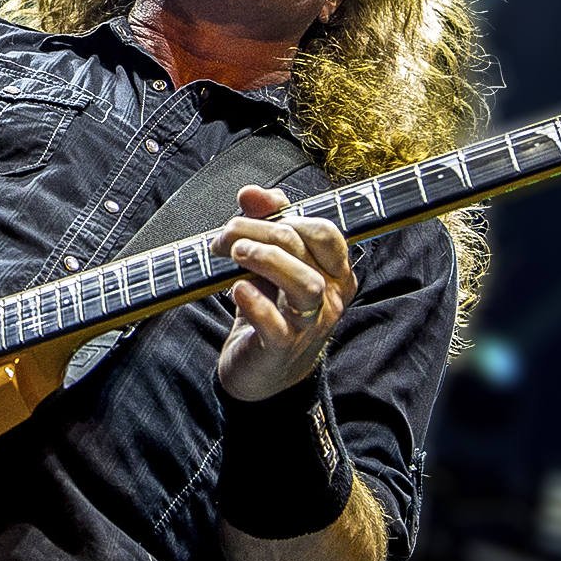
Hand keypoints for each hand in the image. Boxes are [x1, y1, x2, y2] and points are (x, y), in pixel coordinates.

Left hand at [210, 184, 355, 401]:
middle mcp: (330, 297)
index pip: (325, 231)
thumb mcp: (271, 262)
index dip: (287, 216)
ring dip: (266, 260)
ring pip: (304, 285)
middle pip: (305, 249)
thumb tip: (251, 192)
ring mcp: (309, 324)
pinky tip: (237, 289)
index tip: (250, 216)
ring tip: (235, 253)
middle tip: (226, 235)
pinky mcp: (282, 347)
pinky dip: (256, 303)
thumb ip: (266, 222)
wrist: (263, 368)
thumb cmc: (272, 308)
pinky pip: (277, 324)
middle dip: (260, 232)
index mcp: (334, 272)